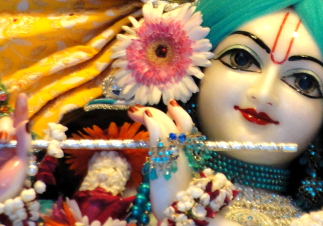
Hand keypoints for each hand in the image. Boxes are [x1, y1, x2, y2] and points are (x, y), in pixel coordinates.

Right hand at [0, 94, 30, 203]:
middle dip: (5, 128)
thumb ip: (24, 142)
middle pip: (5, 122)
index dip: (22, 109)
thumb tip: (25, 122)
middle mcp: (5, 140)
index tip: (22, 96)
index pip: (21, 122)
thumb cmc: (10, 182)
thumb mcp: (22, 162)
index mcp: (19, 143)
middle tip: (3, 142)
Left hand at [128, 100, 192, 218]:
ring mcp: (175, 155)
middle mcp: (184, 152)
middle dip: (159, 111)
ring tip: (135, 110)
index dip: (179, 114)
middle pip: (177, 122)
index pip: (187, 127)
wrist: (180, 215)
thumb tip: (157, 158)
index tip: (169, 107)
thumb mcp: (172, 178)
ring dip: (150, 113)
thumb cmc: (174, 201)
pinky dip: (153, 123)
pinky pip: (160, 135)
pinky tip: (144, 115)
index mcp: (187, 155)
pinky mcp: (164, 160)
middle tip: (141, 108)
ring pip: (167, 124)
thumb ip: (168, 165)